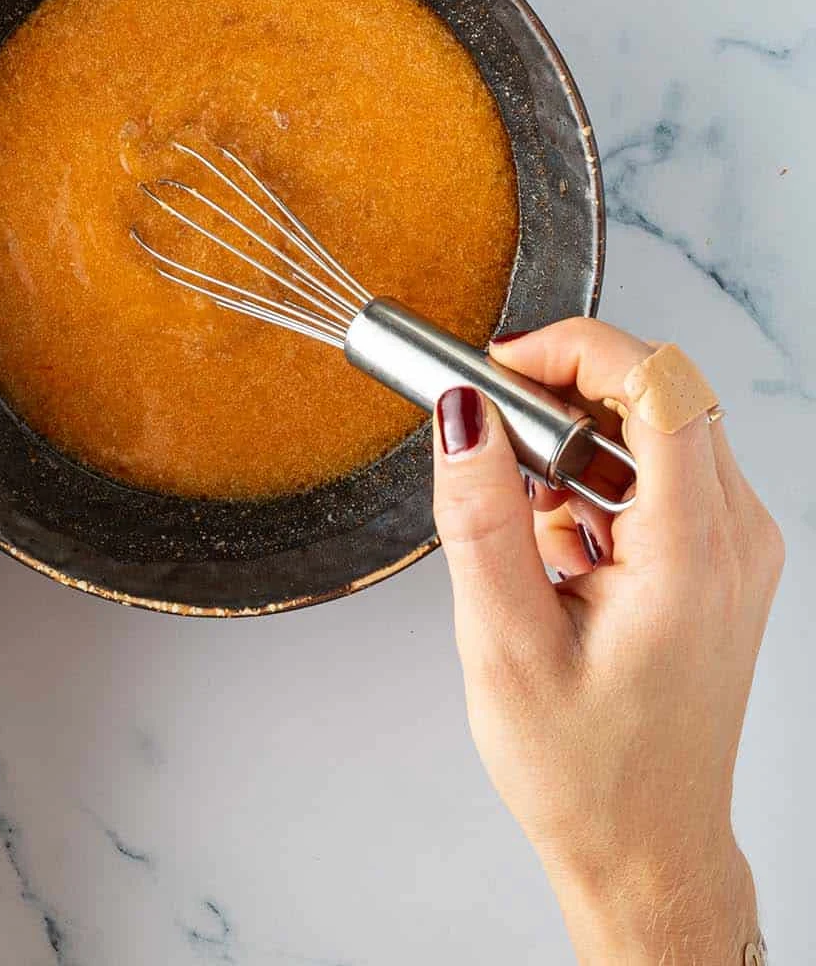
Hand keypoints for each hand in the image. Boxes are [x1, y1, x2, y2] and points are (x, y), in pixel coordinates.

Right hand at [432, 319, 782, 965]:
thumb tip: (460, 411)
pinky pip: (663, 469)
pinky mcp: (721, 556)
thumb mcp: (504, 645)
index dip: (575, 349)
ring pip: (659, 425)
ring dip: (578, 440)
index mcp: (692, 553)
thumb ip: (479, 517)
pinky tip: (559, 546)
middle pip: (661, 391)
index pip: (660, 383)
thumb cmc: (582, 771)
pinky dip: (599, 479)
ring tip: (527, 522)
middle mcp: (736, 536)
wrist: (646, 849)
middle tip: (492, 432)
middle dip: (565, 390)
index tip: (499, 367)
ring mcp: (737, 545)